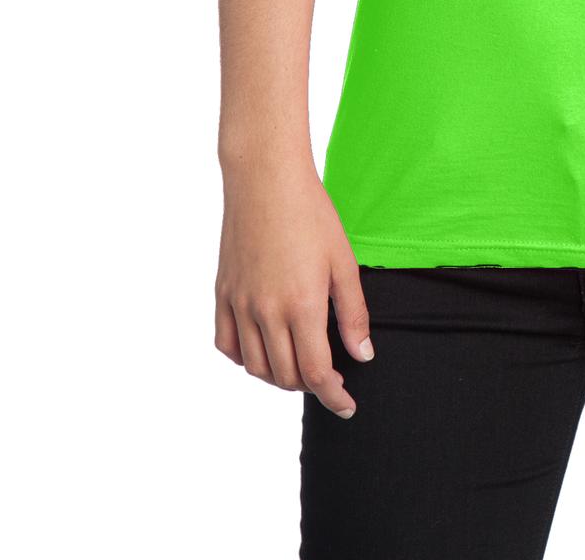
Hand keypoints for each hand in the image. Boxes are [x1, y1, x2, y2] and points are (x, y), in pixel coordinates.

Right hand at [214, 156, 373, 418]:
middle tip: (327, 378)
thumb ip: (352, 314)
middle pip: (285, 376)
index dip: (333, 396)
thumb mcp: (343, 262)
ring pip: (255, 366)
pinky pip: (227, 344)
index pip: (315, 373)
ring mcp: (240, 304)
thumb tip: (362, 356)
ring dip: (278, 377)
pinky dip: (244, 357)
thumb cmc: (311, 214)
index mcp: (301, 306)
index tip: (346, 405)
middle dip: (309, 386)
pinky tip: (262, 348)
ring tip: (298, 366)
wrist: (266, 179)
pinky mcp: (222, 293)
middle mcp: (266, 312)